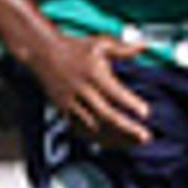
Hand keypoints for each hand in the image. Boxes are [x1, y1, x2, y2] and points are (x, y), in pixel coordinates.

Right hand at [18, 29, 151, 146]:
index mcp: (92, 73)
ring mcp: (70, 102)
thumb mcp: (100, 44)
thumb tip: (145, 46)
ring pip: (93, 126)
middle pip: (105, 114)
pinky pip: (81, 130)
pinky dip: (97, 138)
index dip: (130, 103)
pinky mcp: (63, 111)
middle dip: (126, 128)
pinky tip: (114, 142)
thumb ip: (123, 49)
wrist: (41, 53)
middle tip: (145, 137)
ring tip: (134, 142)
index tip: (146, 113)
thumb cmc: (75, 48)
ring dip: (115, 137)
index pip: (113, 91)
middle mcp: (81, 90)